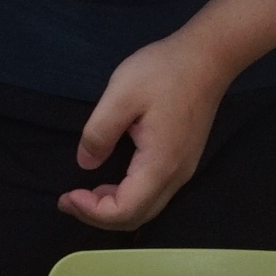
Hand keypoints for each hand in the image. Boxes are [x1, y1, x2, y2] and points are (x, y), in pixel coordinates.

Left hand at [61, 34, 229, 231]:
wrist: (208, 57)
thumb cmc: (164, 72)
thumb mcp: (121, 94)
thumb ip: (99, 132)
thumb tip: (86, 164)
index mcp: (159, 164)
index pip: (124, 211)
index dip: (91, 211)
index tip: (67, 195)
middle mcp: (175, 176)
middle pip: (136, 217)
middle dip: (98, 216)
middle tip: (68, 200)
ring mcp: (183, 170)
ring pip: (147, 209)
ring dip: (114, 209)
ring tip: (85, 194)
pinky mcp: (184, 161)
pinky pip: (154, 194)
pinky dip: (128, 197)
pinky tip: (111, 182)